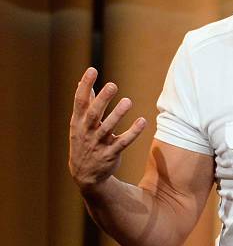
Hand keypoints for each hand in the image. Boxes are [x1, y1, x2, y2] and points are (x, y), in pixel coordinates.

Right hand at [68, 67, 146, 190]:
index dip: (85, 86)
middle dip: (102, 100)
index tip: (92, 70)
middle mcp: (86, 132)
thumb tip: (81, 82)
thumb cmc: (84, 142)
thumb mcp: (79, 124)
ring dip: (118, 115)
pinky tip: (143, 121)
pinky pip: (123, 143)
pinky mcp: (110, 155)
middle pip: (94, 114)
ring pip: (108, 128)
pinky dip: (133, 133)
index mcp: (78, 122)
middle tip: (112, 85)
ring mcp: (98, 144)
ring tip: (128, 101)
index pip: (80, 101)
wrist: (85, 175)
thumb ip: (84, 103)